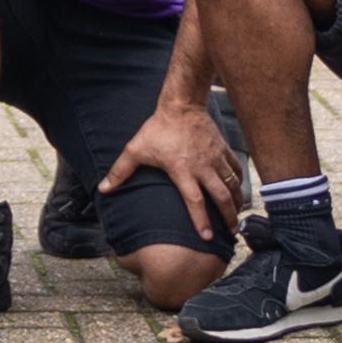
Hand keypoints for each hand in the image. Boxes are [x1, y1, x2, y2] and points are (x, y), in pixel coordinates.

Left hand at [99, 96, 242, 235]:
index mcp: (182, 170)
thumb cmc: (158, 128)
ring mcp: (215, 157)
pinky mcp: (223, 148)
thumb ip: (120, 171)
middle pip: (221, 196)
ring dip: (237, 202)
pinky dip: (239, 181)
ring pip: (232, 184)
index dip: (201, 221)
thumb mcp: (136, 149)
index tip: (207, 238)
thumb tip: (102, 189)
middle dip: (228, 217)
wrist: (181, 104)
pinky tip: (239, 190)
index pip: (195, 201)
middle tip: (232, 233)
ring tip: (237, 217)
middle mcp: (202, 167)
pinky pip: (236, 168)